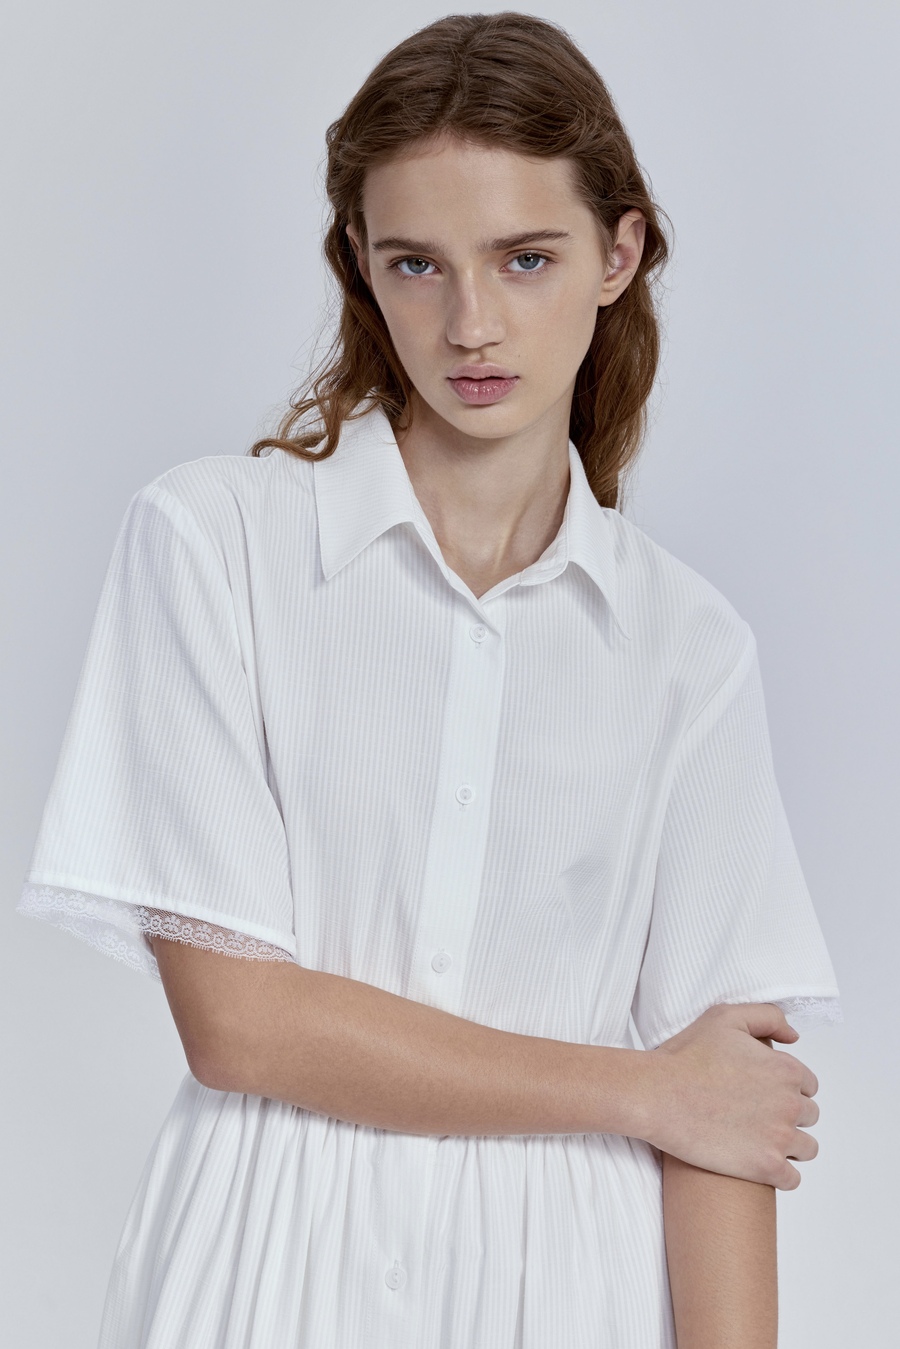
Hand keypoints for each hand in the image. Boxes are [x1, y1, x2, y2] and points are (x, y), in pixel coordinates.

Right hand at [643, 1003, 819, 1189]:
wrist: (657, 1095)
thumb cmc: (686, 1057)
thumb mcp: (726, 1017)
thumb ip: (768, 1017)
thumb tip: (794, 1037)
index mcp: (786, 1070)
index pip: (808, 1085)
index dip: (787, 1088)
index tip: (765, 1093)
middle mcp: (790, 1104)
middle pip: (809, 1116)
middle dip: (789, 1116)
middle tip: (758, 1116)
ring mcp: (780, 1138)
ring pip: (806, 1149)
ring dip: (789, 1146)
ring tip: (761, 1142)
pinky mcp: (766, 1167)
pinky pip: (793, 1179)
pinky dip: (781, 1174)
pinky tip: (759, 1165)